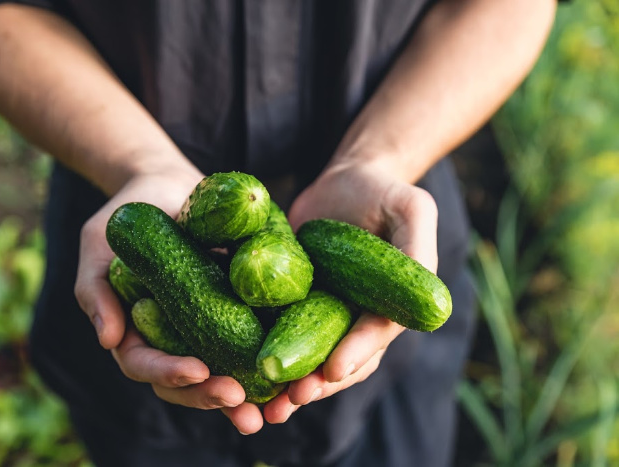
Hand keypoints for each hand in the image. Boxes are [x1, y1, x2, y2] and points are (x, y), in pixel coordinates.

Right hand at [73, 169, 267, 434]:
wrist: (169, 186)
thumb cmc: (127, 214)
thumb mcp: (100, 244)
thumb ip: (96, 288)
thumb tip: (108, 340)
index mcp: (135, 331)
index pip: (145, 364)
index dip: (169, 372)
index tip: (198, 370)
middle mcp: (172, 337)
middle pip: (187, 381)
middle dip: (211, 395)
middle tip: (238, 399)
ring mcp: (205, 326)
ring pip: (222, 371)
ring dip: (245, 394)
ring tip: (271, 406)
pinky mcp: (237, 310)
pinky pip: (252, 340)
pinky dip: (269, 358)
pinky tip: (292, 373)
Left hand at [262, 157, 438, 422]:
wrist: (344, 184)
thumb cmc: (382, 192)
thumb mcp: (410, 207)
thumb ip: (418, 244)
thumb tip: (429, 294)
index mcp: (393, 305)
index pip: (376, 334)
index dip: (357, 353)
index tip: (332, 370)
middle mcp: (361, 319)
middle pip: (344, 360)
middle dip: (320, 382)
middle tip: (292, 397)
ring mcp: (328, 315)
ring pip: (312, 358)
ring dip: (293, 383)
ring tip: (270, 403)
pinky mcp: (298, 306)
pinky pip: (284, 337)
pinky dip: (272, 357)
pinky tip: (246, 375)